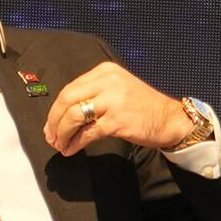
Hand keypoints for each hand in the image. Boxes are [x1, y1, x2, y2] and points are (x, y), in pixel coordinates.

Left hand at [43, 61, 199, 155]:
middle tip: (51, 136)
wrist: (170, 119)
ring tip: (60, 145)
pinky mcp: (117, 121)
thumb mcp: (118, 89)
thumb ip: (93, 94)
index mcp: (105, 71)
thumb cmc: (143, 107)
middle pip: (67, 100)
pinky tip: (72, 150)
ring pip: (73, 116)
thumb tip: (62, 115)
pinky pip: (88, 132)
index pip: (70, 88)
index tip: (51, 124)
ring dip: (62, 134)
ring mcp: (113, 101)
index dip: (55, 109)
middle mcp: (108, 82)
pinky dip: (76, 143)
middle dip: (54, 121)